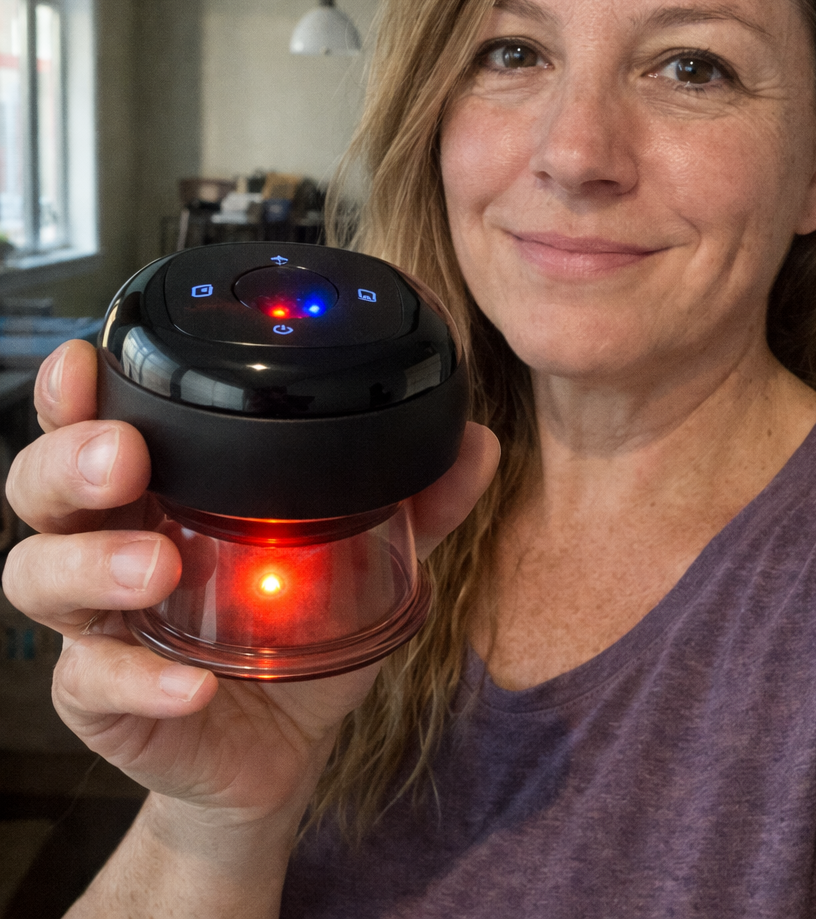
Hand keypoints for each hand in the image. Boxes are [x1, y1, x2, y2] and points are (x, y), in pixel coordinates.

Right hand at [2, 339, 499, 825]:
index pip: (98, 426)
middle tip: (126, 456)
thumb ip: (414, 504)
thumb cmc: (299, 640)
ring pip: (38, 576)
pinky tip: (191, 686)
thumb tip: (478, 443)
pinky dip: (140, 681)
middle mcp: (115, 545)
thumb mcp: (362, 563)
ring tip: (160, 570)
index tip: (92, 359)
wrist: (279, 750)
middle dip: (70, 460)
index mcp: (166, 496)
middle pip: (42, 487)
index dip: (78, 391)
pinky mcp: (102, 699)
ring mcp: (100, 624)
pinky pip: (94, 682)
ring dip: (95, 564)